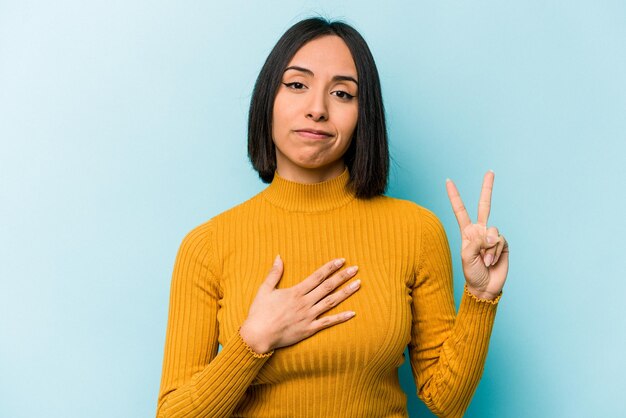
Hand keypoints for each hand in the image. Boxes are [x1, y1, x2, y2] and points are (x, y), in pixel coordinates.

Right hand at [239, 255, 359, 353]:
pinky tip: (353, 313)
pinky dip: (341, 318)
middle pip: (328, 287)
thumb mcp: (264, 290)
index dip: (330, 267)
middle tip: (356, 269)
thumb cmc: (259, 313)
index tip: (342, 260)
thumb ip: (274, 273)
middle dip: (343, 276)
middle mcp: (305, 302)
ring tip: (358, 284)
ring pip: (331, 302)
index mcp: (295, 292)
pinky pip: (328, 323)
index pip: (317, 276)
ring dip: (345, 292)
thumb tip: (278, 256)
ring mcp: (308, 316)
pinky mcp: (309, 329)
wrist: (258, 336)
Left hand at [446, 171, 508, 299]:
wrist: (485, 287)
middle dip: (487, 188)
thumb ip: (474, 242)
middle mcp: (480, 230)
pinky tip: (492, 261)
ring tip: (484, 260)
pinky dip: (495, 251)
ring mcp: (492, 236)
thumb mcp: (466, 256)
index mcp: (467, 232)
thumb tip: (488, 233)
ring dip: (488, 248)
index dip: (454, 196)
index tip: (448, 181)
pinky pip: (500, 240)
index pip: (460, 210)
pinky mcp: (503, 244)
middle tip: (490, 171)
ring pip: (492, 231)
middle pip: (485, 205)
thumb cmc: (472, 273)